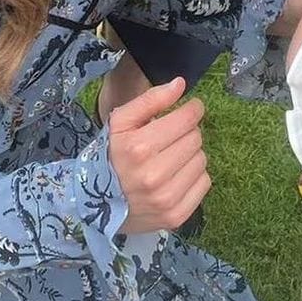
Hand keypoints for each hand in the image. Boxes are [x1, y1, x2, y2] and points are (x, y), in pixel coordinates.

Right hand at [108, 77, 209, 233]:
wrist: (97, 205)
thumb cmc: (112, 156)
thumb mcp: (121, 122)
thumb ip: (151, 99)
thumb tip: (180, 84)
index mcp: (139, 147)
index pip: (187, 119)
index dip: (192, 110)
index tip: (190, 109)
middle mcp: (154, 175)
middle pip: (195, 138)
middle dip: (187, 132)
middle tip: (172, 137)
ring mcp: (166, 199)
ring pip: (202, 160)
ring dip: (190, 154)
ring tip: (172, 157)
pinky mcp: (176, 216)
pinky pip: (204, 183)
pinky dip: (194, 176)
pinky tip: (176, 176)